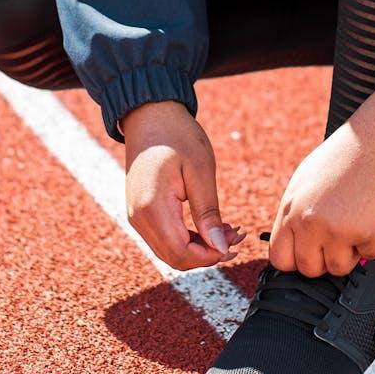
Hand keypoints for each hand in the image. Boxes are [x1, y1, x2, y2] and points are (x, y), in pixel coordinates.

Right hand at [121, 101, 244, 269]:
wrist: (150, 115)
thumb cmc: (177, 135)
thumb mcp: (200, 171)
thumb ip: (208, 212)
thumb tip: (221, 248)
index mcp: (152, 208)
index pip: (181, 253)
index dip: (210, 256)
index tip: (235, 241)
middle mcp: (138, 218)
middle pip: (175, 258)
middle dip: (208, 254)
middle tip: (237, 234)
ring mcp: (137, 216)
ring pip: (170, 251)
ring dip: (200, 247)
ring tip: (228, 228)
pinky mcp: (141, 212)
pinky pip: (165, 238)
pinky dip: (189, 238)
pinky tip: (211, 224)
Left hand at [269, 85, 374, 276]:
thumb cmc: (345, 155)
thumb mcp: (305, 181)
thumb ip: (295, 214)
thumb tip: (292, 244)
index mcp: (291, 208)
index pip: (280, 259)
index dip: (296, 260)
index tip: (310, 252)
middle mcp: (310, 222)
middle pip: (309, 269)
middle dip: (325, 259)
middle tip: (338, 237)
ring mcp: (339, 229)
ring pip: (339, 268)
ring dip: (350, 252)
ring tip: (357, 222)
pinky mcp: (368, 232)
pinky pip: (370, 255)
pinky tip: (374, 214)